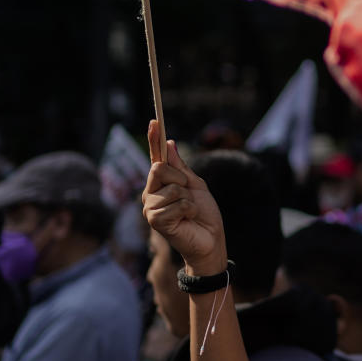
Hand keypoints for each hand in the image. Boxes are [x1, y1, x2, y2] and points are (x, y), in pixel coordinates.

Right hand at [143, 120, 227, 273]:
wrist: (210, 239)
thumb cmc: (204, 214)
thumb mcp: (196, 185)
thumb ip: (180, 167)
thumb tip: (169, 144)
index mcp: (161, 183)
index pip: (155, 157)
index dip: (153, 139)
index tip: (154, 121)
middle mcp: (151, 193)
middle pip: (160, 168)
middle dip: (181, 180)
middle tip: (189, 195)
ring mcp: (150, 207)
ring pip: (172, 188)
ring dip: (188, 199)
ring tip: (189, 212)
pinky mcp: (155, 220)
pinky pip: (177, 203)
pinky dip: (189, 210)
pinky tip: (187, 219)